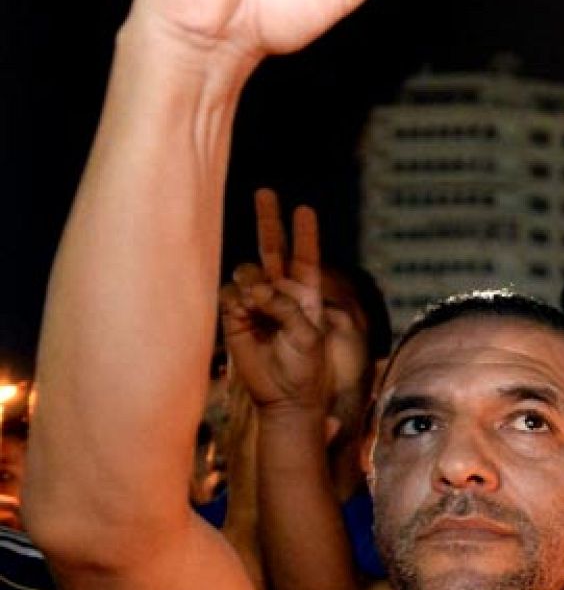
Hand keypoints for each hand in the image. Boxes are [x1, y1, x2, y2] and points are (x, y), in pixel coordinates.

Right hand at [219, 189, 326, 415]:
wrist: (285, 397)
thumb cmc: (305, 367)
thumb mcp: (308, 335)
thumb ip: (285, 307)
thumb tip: (254, 288)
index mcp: (306, 294)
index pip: (306, 256)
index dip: (305, 233)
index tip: (304, 209)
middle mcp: (280, 292)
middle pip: (272, 248)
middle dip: (269, 220)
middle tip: (265, 192)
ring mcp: (255, 302)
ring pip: (247, 271)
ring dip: (253, 279)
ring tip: (259, 302)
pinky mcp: (234, 316)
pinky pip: (230, 295)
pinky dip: (236, 299)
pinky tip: (245, 311)